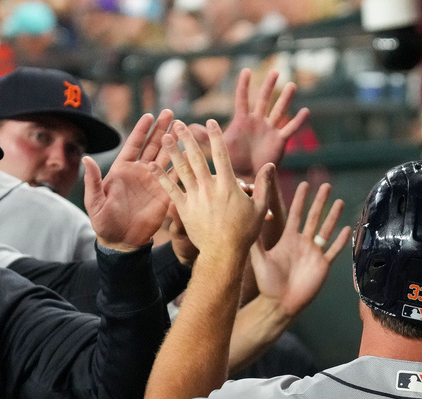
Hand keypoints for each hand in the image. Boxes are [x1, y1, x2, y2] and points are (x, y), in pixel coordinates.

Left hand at [85, 110, 173, 250]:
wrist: (122, 240)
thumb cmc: (104, 222)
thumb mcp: (95, 201)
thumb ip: (93, 180)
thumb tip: (86, 159)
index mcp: (122, 170)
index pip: (134, 145)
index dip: (141, 130)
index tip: (150, 115)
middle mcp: (140, 172)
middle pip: (152, 146)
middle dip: (161, 129)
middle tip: (171, 113)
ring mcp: (153, 182)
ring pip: (166, 157)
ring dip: (173, 143)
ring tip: (183, 128)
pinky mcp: (164, 194)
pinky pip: (174, 177)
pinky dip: (182, 164)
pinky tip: (190, 153)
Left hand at [158, 118, 271, 256]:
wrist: (224, 254)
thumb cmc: (244, 232)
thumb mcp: (259, 208)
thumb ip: (264, 185)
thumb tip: (270, 165)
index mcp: (228, 185)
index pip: (221, 154)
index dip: (215, 136)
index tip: (210, 122)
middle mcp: (210, 188)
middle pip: (196, 157)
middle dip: (187, 138)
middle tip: (178, 123)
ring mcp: (195, 198)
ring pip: (182, 170)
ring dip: (172, 152)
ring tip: (164, 137)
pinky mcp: (183, 209)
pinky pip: (170, 190)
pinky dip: (161, 177)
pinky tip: (151, 166)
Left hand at [188, 68, 309, 180]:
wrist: (246, 181)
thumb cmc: (230, 164)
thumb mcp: (217, 148)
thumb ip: (205, 136)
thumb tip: (186, 126)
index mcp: (242, 122)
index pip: (242, 100)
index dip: (244, 86)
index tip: (246, 70)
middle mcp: (257, 123)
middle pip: (263, 100)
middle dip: (268, 86)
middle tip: (275, 71)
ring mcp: (269, 131)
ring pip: (279, 111)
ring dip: (285, 99)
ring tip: (292, 85)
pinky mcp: (279, 142)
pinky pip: (289, 130)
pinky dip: (297, 122)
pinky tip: (305, 111)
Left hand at [250, 181, 349, 316]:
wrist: (280, 303)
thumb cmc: (267, 283)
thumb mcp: (259, 259)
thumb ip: (256, 241)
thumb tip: (248, 221)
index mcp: (288, 239)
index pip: (295, 214)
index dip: (300, 199)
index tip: (304, 184)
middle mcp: (302, 243)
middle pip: (313, 217)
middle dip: (319, 201)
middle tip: (325, 185)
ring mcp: (314, 253)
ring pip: (326, 230)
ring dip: (333, 216)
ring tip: (339, 201)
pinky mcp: (323, 265)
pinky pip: (334, 250)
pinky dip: (340, 240)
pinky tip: (347, 228)